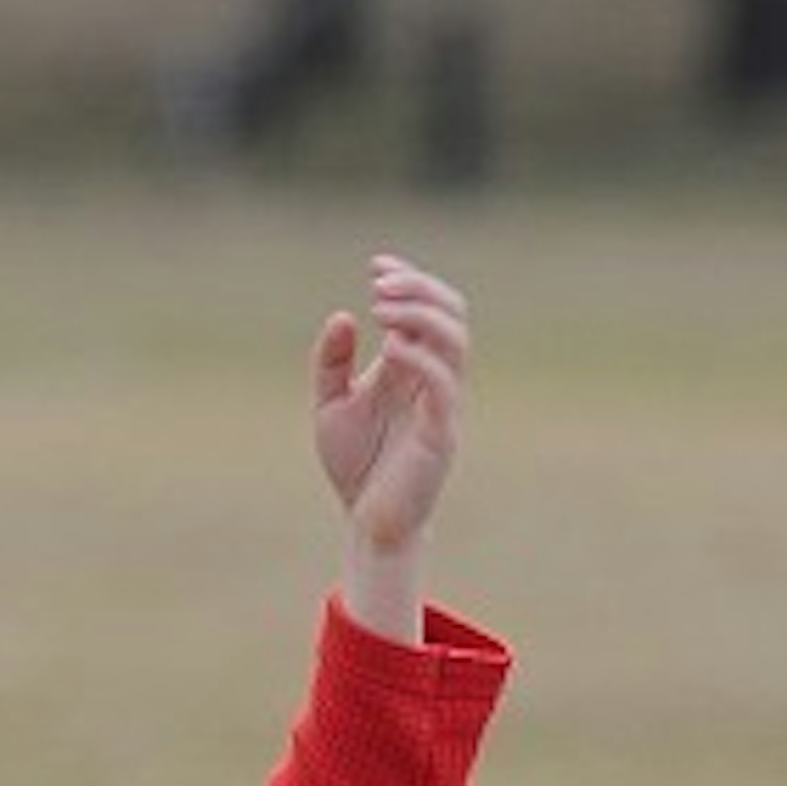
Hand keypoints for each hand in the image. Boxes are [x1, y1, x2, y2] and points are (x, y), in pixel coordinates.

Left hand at [311, 256, 466, 590]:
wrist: (369, 520)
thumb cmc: (356, 463)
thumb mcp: (331, 404)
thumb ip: (332, 362)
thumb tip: (342, 316)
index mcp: (414, 366)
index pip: (429, 306)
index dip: (410, 278)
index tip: (376, 265)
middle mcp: (435, 378)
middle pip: (452, 313)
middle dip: (419, 287)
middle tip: (378, 283)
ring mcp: (443, 403)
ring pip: (455, 341)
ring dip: (421, 314)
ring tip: (380, 306)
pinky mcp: (441, 433)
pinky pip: (444, 385)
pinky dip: (421, 357)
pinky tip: (389, 347)